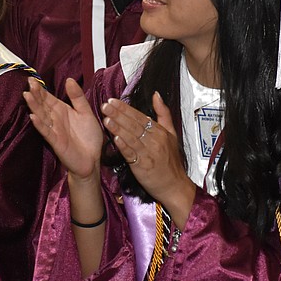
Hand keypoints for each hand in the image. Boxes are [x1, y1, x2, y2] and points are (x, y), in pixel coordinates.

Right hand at [23, 77, 103, 180]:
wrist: (92, 159)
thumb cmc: (89, 137)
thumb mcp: (86, 112)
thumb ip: (77, 97)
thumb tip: (69, 80)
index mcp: (62, 110)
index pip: (48, 98)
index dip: (41, 89)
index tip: (33, 79)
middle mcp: (56, 119)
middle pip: (43, 105)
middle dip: (35, 94)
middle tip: (29, 83)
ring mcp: (54, 130)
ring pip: (42, 116)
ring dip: (34, 106)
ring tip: (27, 96)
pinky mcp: (56, 141)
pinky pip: (47, 132)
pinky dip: (40, 124)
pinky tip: (33, 117)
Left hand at [100, 92, 195, 227]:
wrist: (175, 186)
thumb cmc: (170, 161)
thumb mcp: (172, 134)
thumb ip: (163, 114)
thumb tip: (156, 94)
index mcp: (160, 132)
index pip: (140, 116)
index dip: (126, 108)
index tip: (113, 101)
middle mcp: (155, 140)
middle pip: (134, 124)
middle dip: (118, 114)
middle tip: (105, 105)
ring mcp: (149, 153)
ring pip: (131, 137)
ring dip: (118, 127)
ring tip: (106, 118)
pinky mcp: (143, 166)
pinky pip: (132, 154)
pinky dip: (123, 145)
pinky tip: (115, 138)